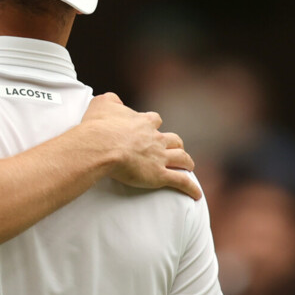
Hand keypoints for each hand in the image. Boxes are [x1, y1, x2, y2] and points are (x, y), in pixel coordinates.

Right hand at [82, 93, 201, 199]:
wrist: (101, 146)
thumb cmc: (98, 126)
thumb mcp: (101, 104)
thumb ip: (111, 100)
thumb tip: (116, 102)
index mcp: (143, 122)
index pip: (154, 120)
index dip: (153, 124)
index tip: (150, 127)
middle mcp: (155, 138)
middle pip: (173, 139)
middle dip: (175, 144)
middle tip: (174, 149)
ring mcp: (159, 157)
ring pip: (181, 158)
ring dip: (186, 162)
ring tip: (189, 167)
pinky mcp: (159, 175)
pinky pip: (180, 181)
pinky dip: (190, 188)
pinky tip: (196, 194)